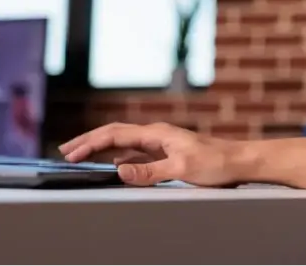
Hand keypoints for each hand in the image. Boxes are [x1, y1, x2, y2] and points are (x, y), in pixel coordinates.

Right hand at [58, 122, 244, 186]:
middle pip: (115, 134)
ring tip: (82, 155)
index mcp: (157, 133)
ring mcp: (161, 143)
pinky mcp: (167, 154)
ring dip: (102, 148)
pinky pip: (135, 153)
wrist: (239, 161)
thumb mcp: (182, 167)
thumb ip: (150, 171)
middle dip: (89, 141)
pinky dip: (119, 157)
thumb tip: (119, 170)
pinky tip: (114, 165)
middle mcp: (156, 134)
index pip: (115, 134)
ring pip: (123, 143)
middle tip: (65, 151)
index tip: (71, 153)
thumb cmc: (216, 162)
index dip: (91, 143)